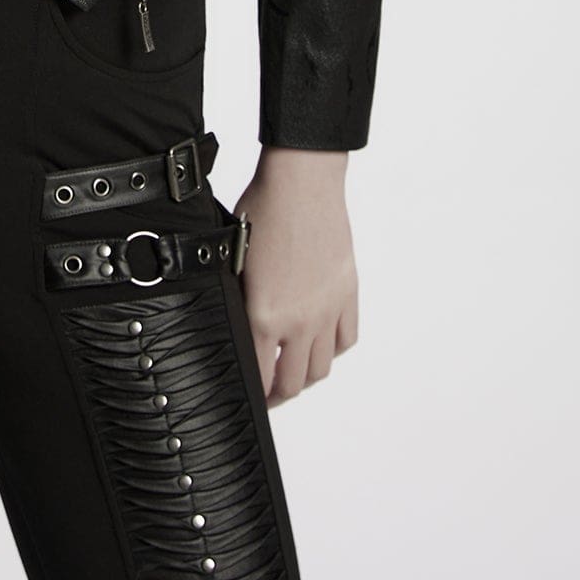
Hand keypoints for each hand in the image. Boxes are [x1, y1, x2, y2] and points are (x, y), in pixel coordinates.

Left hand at [233, 146, 357, 407]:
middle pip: (293, 383)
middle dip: (278, 396)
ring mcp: (327, 310)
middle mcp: (300, 321)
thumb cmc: (263, 208)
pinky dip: (333, 350)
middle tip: (269, 395)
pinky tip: (321, 344)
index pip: (260, 376)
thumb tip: (232, 321)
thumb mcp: (234, 255)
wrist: (302, 182)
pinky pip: (345, 340)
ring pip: (322, 368)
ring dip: (306, 378)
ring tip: (293, 374)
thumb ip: (237, 297)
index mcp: (264, 314)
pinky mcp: (347, 295)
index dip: (253, 394)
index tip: (248, 397)